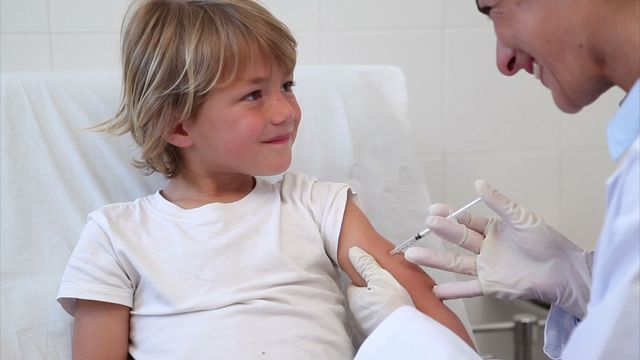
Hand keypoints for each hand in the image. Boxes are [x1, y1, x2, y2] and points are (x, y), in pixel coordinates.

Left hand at [347, 246, 413, 336]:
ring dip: (382, 303)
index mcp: (355, 299)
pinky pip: (381, 319)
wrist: (407, 334)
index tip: (379, 275)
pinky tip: (398, 311)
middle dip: (376, 291)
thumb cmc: (393, 307)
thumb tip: (354, 252)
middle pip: (365, 296)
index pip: (355, 283)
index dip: (368, 277)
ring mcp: (367, 325)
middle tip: (391, 287)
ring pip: (373, 308)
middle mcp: (358, 314)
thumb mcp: (380, 277)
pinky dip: (388, 314)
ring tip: (397, 299)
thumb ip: (366, 264)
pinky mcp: (378, 332)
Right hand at [404, 179, 592, 318]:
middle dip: (442, 231)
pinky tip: (435, 290)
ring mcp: (486, 267)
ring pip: (455, 263)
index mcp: (492, 229)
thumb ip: (499, 203)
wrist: (564, 271)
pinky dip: (452, 291)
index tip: (435, 210)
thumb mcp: (522, 218)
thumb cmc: (548, 243)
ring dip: (435, 259)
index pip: (466, 220)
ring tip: (412, 255)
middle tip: (427, 224)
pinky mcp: (491, 286)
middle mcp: (485, 248)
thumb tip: (479, 183)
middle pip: (458, 239)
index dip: (451, 215)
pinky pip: (468, 288)